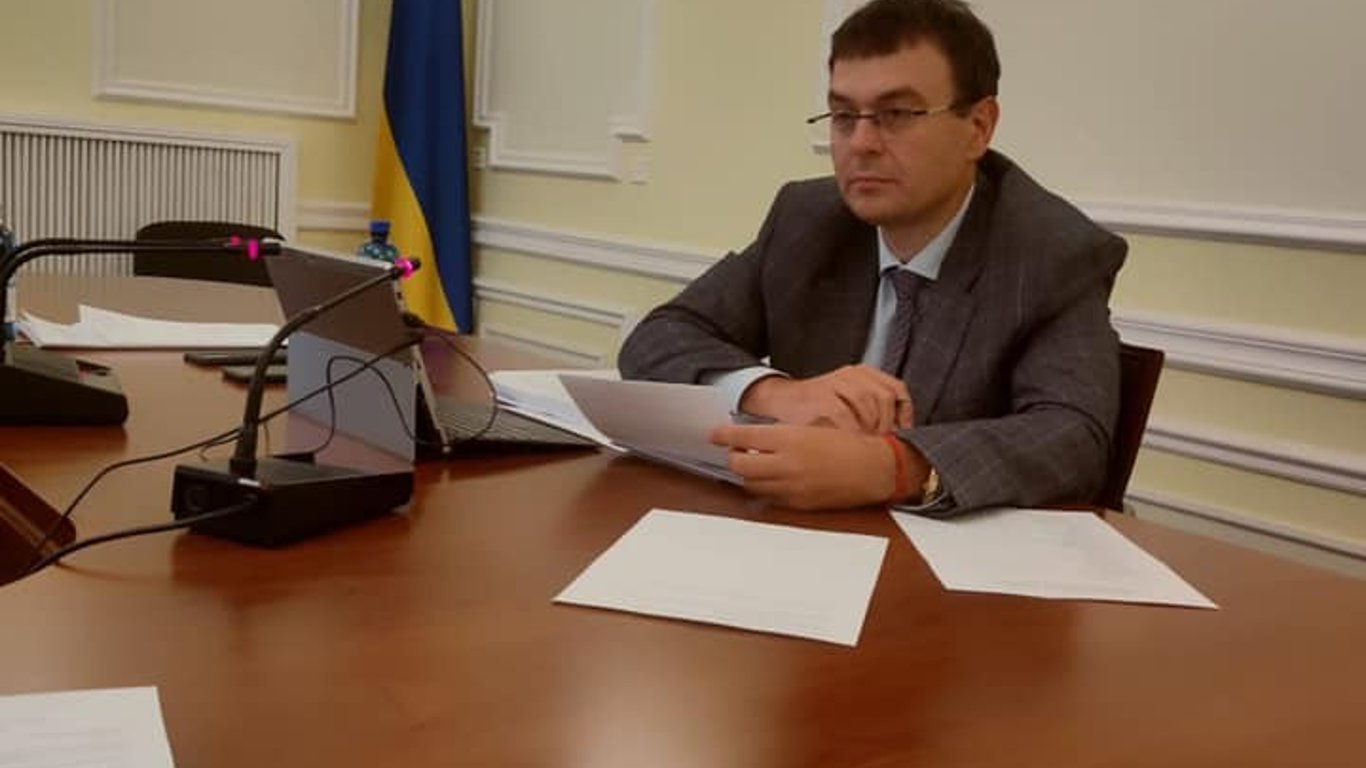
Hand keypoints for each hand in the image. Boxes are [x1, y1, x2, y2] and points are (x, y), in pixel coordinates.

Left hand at [711, 423, 925, 509]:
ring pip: (752, 484)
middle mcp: (787, 464)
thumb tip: (755, 437)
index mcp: (791, 439)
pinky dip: (765, 489)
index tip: (715, 434)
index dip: (724, 435)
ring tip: (753, 465)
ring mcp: (792, 487)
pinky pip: (770, 498)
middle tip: (735, 451)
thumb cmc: (850, 445)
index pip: (744, 437)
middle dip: (733, 457)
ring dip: (748, 475)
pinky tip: (771, 481)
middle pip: (741, 465)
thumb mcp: (814, 427)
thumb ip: (782, 434)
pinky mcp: (799, 504)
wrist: (876, 468)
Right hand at [740, 365, 912, 433]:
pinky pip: (844, 415)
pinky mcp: (821, 397)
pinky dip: (852, 431)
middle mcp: (852, 375)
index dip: (905, 413)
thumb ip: (871, 411)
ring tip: (868, 443)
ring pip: (868, 403)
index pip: (897, 388)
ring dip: (871, 427)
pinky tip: (851, 442)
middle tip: (884, 442)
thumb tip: (896, 436)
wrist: (782, 399)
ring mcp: (836, 383)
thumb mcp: (848, 401)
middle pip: (885, 396)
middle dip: (888, 423)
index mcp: (863, 374)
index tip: (903, 433)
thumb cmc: (817, 405)